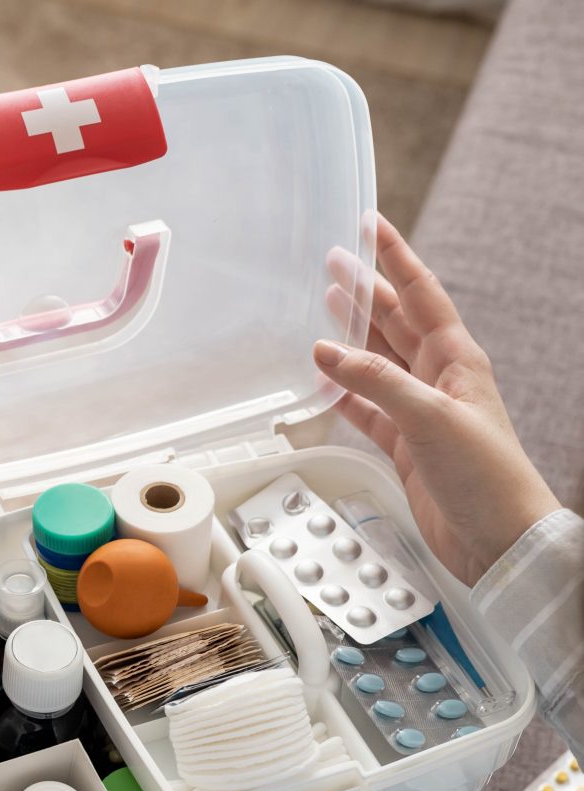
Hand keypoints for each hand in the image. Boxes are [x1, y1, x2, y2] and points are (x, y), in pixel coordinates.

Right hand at [319, 214, 560, 586]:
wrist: (498, 539)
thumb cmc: (488, 476)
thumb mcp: (432, 418)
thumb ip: (377, 381)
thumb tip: (327, 350)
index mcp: (457, 359)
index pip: (421, 293)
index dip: (395, 257)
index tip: (369, 224)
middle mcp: (438, 378)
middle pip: (395, 321)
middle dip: (365, 289)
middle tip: (332, 260)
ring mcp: (420, 410)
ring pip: (376, 361)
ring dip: (350, 334)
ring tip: (323, 305)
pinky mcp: (404, 444)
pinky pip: (364, 407)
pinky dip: (340, 393)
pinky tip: (320, 380)